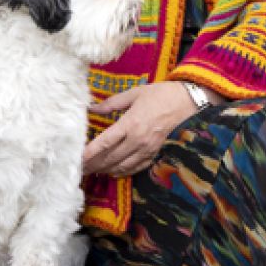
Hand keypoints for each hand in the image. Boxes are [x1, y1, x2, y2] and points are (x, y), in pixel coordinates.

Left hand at [80, 82, 199, 177]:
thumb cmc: (160, 94)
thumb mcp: (134, 93)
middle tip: (79, 169)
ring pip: (122, 166)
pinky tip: (113, 172)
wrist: (188, 102)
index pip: (105, 143)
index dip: (89, 153)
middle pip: (110, 158)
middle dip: (93, 165)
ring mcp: (147, 149)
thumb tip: (92, 107)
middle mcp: (138, 140)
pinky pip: (136, 167)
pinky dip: (122, 172)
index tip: (77, 159)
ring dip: (105, 170)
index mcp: (130, 123)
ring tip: (92, 171)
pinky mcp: (155, 153)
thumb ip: (111, 103)